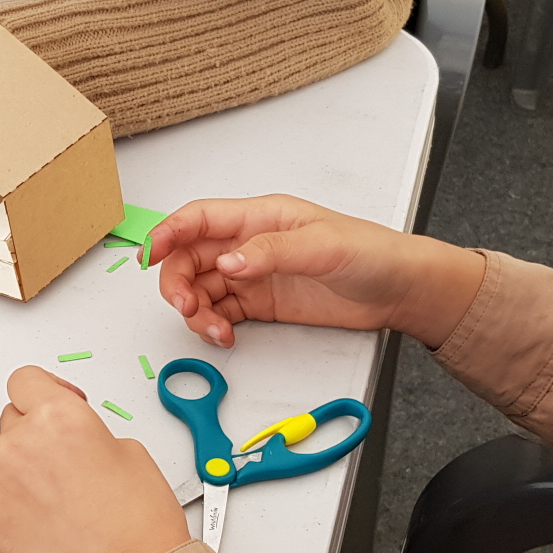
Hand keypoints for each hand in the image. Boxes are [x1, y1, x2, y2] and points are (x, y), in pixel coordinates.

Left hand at [0, 367, 191, 552]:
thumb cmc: (139, 522)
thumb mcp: (130, 451)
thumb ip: (91, 434)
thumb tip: (76, 441)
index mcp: (60, 417)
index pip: (28, 381)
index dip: (43, 386)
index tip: (57, 397)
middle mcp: (23, 443)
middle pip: (9, 414)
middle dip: (27, 420)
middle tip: (47, 436)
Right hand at [149, 195, 486, 349]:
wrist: (400, 290)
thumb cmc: (371, 253)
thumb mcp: (323, 246)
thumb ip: (271, 252)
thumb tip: (228, 261)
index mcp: (260, 216)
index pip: (200, 218)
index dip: (169, 233)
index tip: (151, 255)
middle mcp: (250, 243)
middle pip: (191, 257)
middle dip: (178, 282)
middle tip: (186, 307)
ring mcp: (255, 274)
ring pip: (202, 288)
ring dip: (197, 310)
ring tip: (214, 330)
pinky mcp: (262, 303)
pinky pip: (222, 312)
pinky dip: (214, 325)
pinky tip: (226, 336)